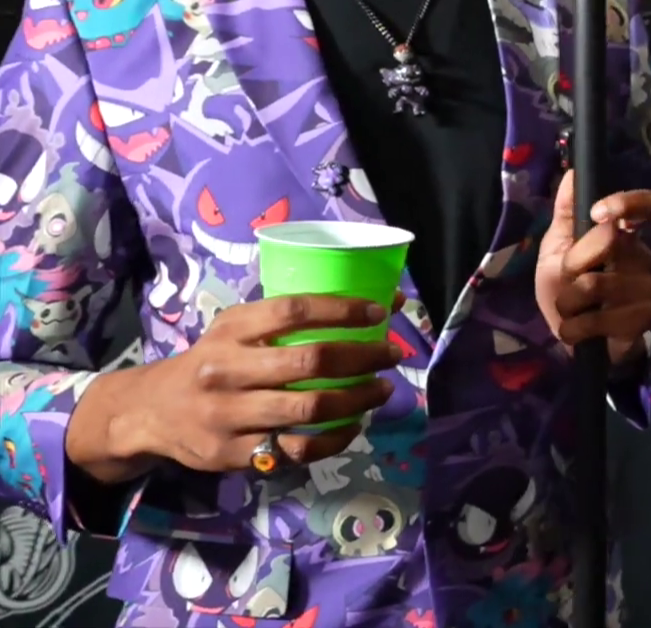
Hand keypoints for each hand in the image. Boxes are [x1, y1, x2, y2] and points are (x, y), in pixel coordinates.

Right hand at [68, 294, 402, 480]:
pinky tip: (354, 425)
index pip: (292, 311)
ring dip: (357, 399)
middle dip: (362, 357)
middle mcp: (225, 371)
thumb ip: (287, 319)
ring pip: (308, 408)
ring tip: (381, 390)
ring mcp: (228, 416)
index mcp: (229, 332)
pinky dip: (335, 438)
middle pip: (308, 362)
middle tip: (391, 355)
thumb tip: (375, 304)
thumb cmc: (210, 361)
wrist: (150, 412)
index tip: (379, 312)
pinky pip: (297, 449)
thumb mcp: (234, 330)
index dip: (342, 309)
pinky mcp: (233, 454)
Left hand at [536, 169, 650, 366]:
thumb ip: (564, 212)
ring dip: (568, 302)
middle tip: (566, 282)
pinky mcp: (642, 318)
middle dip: (572, 265)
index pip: (644, 206)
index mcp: (621, 234)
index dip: (627, 202)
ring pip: (597, 282)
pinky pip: (602, 318)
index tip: (598, 212)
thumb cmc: (563, 287)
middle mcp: (640, 256)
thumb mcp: (554, 248)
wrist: (571, 337)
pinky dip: (576, 327)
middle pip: (607, 243)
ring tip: (570, 311)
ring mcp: (645, 288)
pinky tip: (577, 331)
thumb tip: (572, 173)